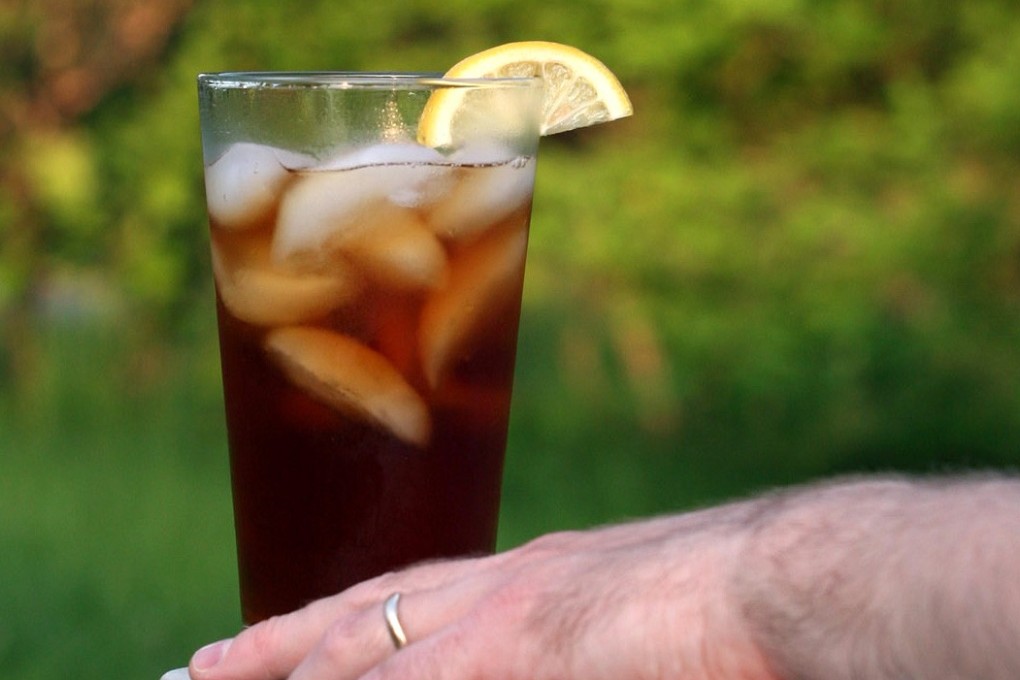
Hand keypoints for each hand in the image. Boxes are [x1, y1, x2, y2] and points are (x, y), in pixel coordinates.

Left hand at [188, 507, 774, 679]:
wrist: (790, 580)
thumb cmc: (737, 602)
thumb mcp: (628, 611)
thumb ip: (570, 634)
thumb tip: (549, 647)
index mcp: (529, 578)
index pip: (400, 598)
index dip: (327, 623)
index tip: (267, 643)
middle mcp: (499, 586)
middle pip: (356, 619)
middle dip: (270, 649)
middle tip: (195, 669)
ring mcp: (500, 620)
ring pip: (360, 650)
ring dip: (286, 671)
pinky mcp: (515, 652)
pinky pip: (413, 679)